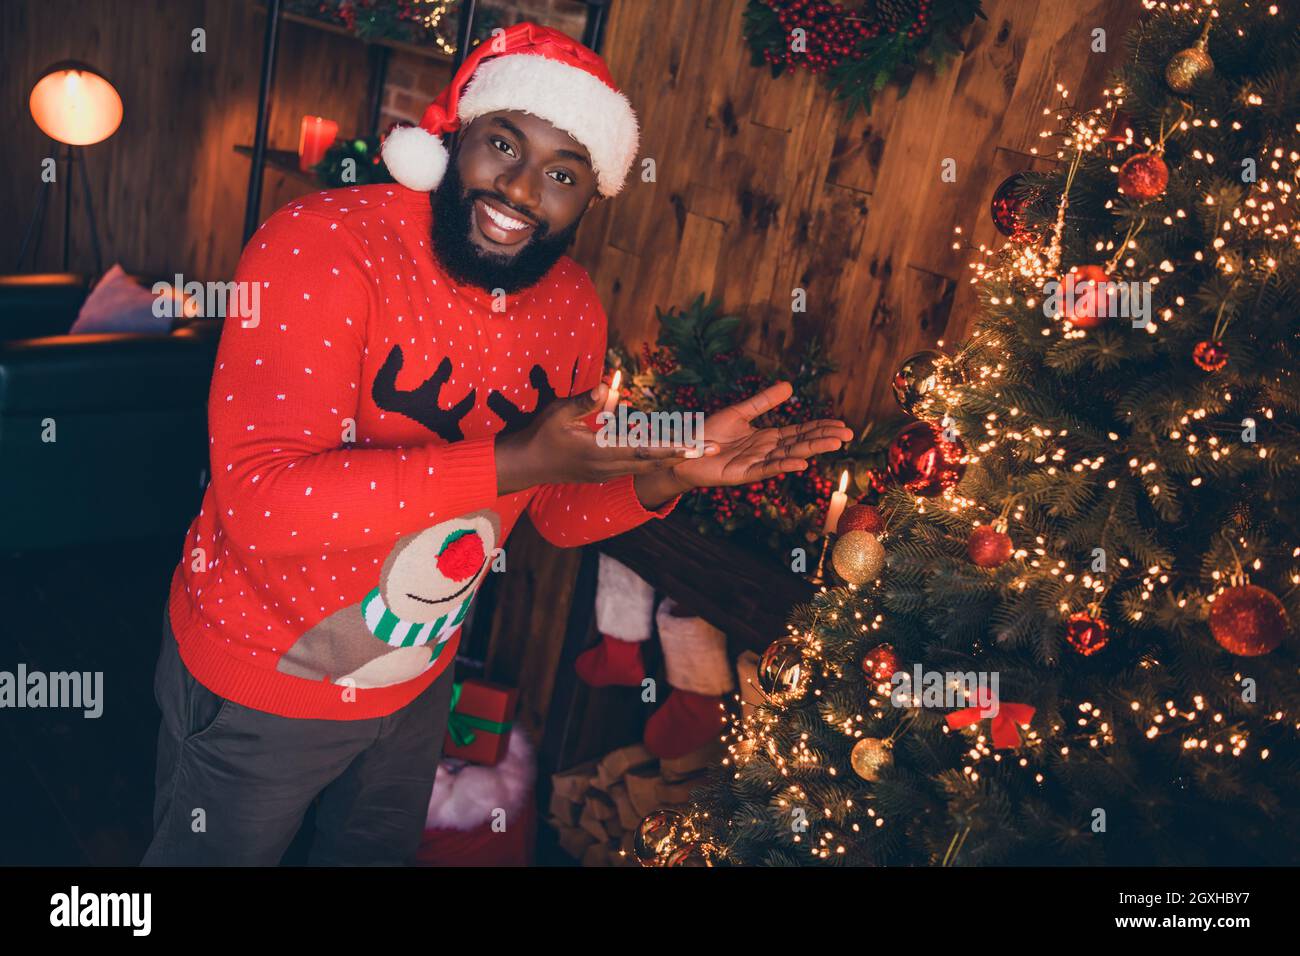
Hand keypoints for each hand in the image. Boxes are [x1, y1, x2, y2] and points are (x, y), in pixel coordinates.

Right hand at [495, 382, 714, 495]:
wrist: (525, 465)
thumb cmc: (540, 435)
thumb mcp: (559, 413)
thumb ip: (585, 400)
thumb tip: (609, 382)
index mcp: (600, 452)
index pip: (643, 450)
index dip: (672, 447)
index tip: (695, 446)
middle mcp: (608, 466)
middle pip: (654, 462)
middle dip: (684, 455)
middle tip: (713, 449)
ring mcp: (607, 473)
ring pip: (648, 466)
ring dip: (673, 458)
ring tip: (701, 450)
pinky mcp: (604, 472)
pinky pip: (636, 465)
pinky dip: (656, 459)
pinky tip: (670, 450)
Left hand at [666, 381, 852, 490]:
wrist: (685, 450)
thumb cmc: (710, 434)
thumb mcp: (740, 412)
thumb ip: (764, 402)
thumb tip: (789, 386)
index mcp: (768, 437)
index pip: (800, 432)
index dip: (820, 428)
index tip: (841, 425)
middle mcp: (767, 451)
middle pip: (800, 443)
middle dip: (824, 438)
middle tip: (848, 435)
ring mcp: (757, 463)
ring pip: (789, 456)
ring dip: (812, 450)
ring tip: (834, 444)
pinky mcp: (743, 474)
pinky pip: (767, 469)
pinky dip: (784, 466)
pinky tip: (802, 463)